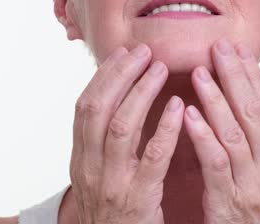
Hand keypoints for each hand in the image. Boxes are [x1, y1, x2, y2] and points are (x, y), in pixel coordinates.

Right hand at [69, 44, 183, 223]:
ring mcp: (112, 184)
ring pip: (121, 127)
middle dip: (120, 75)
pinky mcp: (138, 199)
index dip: (102, 77)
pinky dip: (164, 128)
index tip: (122, 52)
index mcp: (80, 160)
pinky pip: (151, 158)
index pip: (84, 107)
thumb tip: (120, 103)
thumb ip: (105, 146)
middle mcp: (89, 168)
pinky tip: (178, 107)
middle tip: (143, 51)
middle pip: (97, 109)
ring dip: (141, 92)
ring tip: (161, 68)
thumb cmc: (114, 215)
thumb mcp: (99, 178)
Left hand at [183, 38, 259, 223]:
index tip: (238, 48)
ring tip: (201, 72)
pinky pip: (217, 164)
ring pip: (235, 133)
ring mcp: (253, 185)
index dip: (252, 76)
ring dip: (217, 99)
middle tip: (220, 46)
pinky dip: (203, 136)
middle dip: (236, 76)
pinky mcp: (231, 203)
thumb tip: (248, 108)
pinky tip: (189, 115)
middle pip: (254, 112)